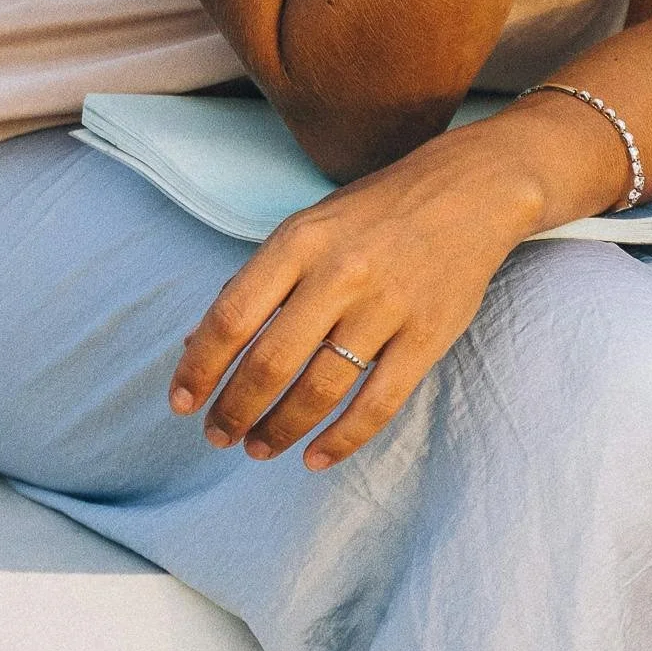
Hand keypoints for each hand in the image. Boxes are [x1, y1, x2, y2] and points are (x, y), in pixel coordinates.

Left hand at [168, 123, 551, 472]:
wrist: (469, 192)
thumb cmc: (373, 214)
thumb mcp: (306, 229)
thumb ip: (255, 284)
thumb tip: (193, 343)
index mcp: (299, 242)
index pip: (232, 315)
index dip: (199, 366)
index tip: (182, 402)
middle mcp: (340, 274)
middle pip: (270, 361)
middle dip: (235, 410)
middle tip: (218, 436)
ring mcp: (386, 307)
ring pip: (320, 389)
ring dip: (280, 429)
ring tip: (259, 448)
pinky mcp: (426, 336)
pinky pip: (378, 403)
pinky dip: (342, 440)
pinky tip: (315, 457)